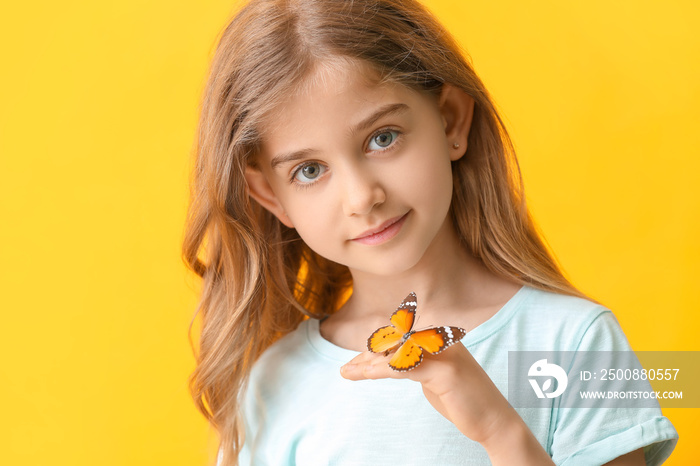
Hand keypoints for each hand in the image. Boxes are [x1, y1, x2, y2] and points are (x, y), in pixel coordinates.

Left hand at [340, 344, 553, 464]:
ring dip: (367, 363)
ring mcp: (445, 352)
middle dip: (366, 355)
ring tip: (347, 373)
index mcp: (438, 337)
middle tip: (346, 369)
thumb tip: (388, 359)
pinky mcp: (445, 370)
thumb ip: (414, 364)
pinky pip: (405, 366)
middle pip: (393, 341)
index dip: (373, 349)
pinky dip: (382, 370)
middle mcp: (441, 339)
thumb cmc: (461, 400)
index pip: (398, 337)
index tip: (354, 363)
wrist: (494, 421)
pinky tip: (366, 375)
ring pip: (396, 352)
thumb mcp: (432, 377)